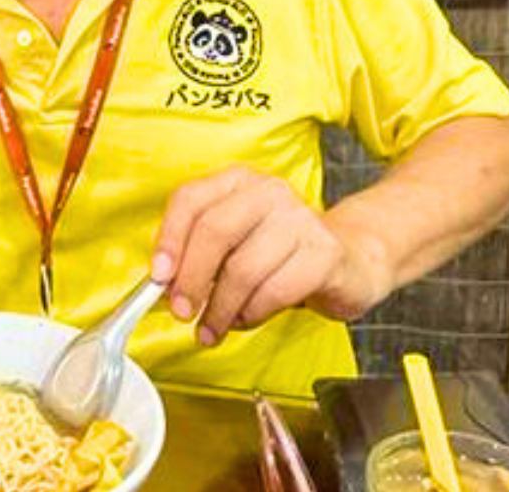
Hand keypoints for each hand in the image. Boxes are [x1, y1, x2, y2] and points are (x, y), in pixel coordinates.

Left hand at [151, 167, 390, 343]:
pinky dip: (252, 313)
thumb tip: (163, 285)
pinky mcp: (324, 254)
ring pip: (242, 269)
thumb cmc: (280, 254)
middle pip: (214, 231)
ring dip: (220, 307)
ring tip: (213, 326)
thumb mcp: (235, 243)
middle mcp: (269, 192)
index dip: (169, 239)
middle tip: (182, 311)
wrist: (350, 260)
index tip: (158, 276)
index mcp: (238, 182)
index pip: (191, 199)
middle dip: (191, 279)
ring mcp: (300, 219)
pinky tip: (245, 319)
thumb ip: (199, 255)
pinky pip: (274, 291)